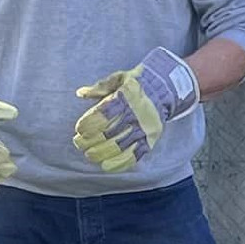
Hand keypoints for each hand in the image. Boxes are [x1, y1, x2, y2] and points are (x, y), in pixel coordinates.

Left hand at [72, 47, 198, 172]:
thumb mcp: (119, 78)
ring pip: (120, 146)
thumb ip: (100, 87)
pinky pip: (135, 155)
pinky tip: (106, 165)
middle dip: (91, 141)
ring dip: (101, 153)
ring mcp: (144, 128)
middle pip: (109, 132)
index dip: (89, 124)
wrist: (165, 88)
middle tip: (79, 144)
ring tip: (89, 155)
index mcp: (126, 97)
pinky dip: (120, 163)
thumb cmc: (136, 83)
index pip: (104, 114)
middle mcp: (135, 114)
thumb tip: (80, 93)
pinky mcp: (151, 139)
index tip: (79, 130)